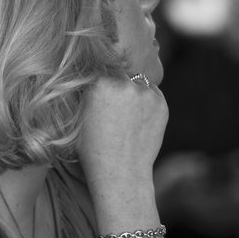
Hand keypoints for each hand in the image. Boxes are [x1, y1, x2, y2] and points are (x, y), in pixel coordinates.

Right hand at [75, 74, 168, 200]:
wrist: (119, 171)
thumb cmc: (91, 148)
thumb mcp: (77, 115)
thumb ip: (84, 90)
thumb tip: (86, 73)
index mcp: (99, 83)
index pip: (100, 66)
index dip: (100, 76)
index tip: (100, 85)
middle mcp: (124, 84)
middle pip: (120, 71)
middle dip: (116, 80)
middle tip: (113, 100)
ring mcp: (145, 93)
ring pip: (138, 81)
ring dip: (132, 89)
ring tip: (125, 112)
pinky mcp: (161, 103)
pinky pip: (152, 93)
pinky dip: (146, 100)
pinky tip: (137, 118)